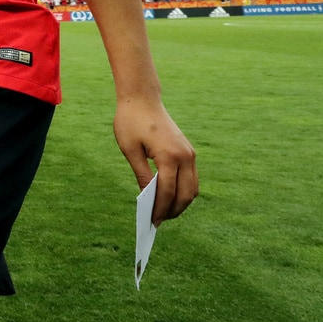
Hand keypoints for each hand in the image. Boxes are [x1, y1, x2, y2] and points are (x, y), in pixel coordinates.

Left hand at [114, 98, 197, 224]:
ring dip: (181, 203)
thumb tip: (148, 198)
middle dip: (173, 210)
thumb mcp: (130, 151)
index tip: (152, 222)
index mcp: (169, 156)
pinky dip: (183, 191)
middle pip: (185, 194)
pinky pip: (191, 178)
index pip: (168, 191)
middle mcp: (185, 156)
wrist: (143, 100)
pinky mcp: (189, 152)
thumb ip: (141, 175)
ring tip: (165, 213)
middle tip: (159, 221)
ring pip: (192, 188)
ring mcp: (190, 154)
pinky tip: (169, 198)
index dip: (160, 209)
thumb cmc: (131, 123)